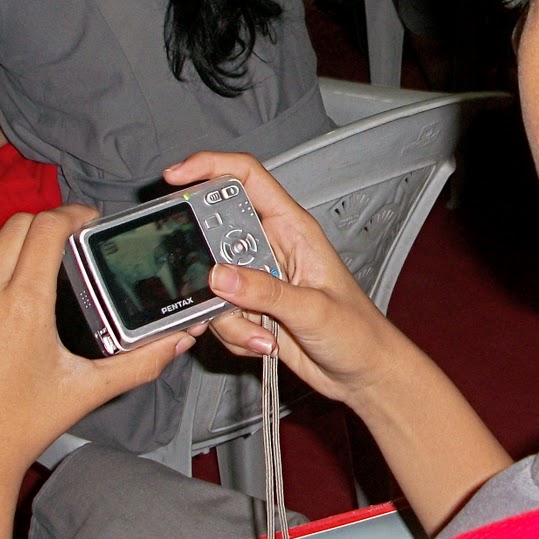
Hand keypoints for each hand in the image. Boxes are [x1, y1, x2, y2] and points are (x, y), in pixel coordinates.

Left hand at [0, 207, 197, 493]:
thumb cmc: (20, 429)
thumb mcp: (87, 389)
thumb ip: (141, 360)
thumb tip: (178, 339)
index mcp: (23, 305)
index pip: (46, 227)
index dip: (70, 214)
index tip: (80, 219)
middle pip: (12, 230)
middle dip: (38, 233)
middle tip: (53, 252)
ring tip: (6, 318)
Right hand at [162, 152, 411, 405]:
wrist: (363, 372)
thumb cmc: (358, 332)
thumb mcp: (313, 309)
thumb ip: (265, 292)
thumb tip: (219, 275)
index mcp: (293, 229)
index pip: (247, 178)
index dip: (210, 166)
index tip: (175, 177)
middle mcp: (272, 248)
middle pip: (215, 234)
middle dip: (208, 267)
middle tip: (218, 294)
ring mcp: (258, 278)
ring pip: (212, 282)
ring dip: (227, 316)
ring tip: (262, 335)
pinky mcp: (250, 307)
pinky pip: (218, 313)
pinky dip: (232, 333)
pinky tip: (263, 344)